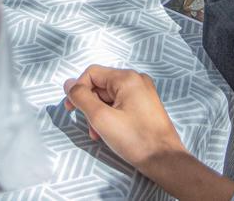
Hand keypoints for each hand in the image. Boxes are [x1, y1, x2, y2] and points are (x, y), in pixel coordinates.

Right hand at [63, 65, 188, 169]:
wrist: (165, 160)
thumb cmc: (135, 139)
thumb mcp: (101, 118)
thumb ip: (81, 98)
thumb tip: (68, 84)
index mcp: (127, 78)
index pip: (92, 73)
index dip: (78, 90)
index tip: (70, 110)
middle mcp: (137, 80)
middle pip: (101, 86)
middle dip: (90, 106)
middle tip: (89, 127)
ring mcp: (143, 93)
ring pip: (110, 97)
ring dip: (99, 114)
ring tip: (99, 134)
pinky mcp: (146, 106)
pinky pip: (121, 104)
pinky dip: (111, 116)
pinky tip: (109, 133)